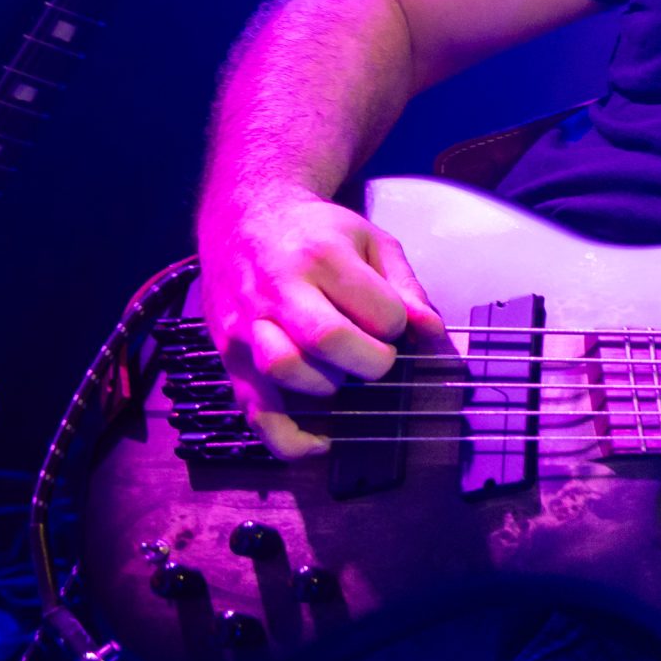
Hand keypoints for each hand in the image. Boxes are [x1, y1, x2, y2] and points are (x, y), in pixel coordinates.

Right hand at [196, 188, 442, 458]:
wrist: (242, 218)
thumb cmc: (316, 232)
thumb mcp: (370, 240)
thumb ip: (405, 286)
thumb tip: (432, 331)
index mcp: (321, 257)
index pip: (378, 311)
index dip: (396, 326)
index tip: (391, 322)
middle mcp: (278, 291)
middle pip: (328, 341)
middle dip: (370, 361)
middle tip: (375, 356)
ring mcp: (247, 326)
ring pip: (286, 372)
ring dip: (328, 385)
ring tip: (340, 371)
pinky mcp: (229, 357)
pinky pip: (255, 412)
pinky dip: (288, 438)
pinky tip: (319, 442)